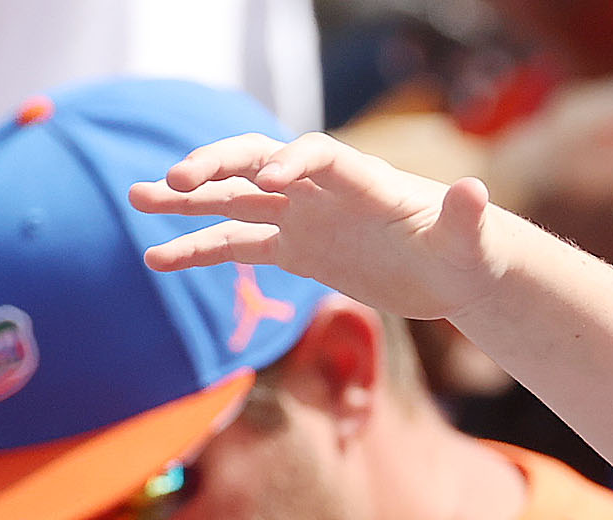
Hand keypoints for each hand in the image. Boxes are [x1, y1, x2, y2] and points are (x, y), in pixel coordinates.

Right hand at [129, 133, 508, 323]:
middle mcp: (322, 189)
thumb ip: (466, 216)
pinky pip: (238, 244)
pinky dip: (200, 249)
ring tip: (137, 199)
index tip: (271, 178)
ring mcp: (303, 216)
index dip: (294, 159)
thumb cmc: (466, 251)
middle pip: (258, 162)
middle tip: (174, 181)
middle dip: (218, 168)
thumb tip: (475, 191)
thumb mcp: (471, 240)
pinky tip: (157, 258)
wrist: (454, 271)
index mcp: (363, 179)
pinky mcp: (295, 249)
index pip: (319, 155)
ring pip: (236, 199)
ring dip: (188, 200)